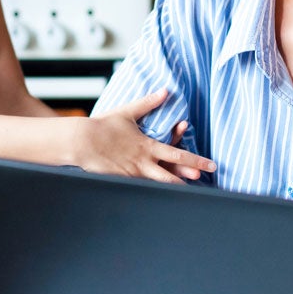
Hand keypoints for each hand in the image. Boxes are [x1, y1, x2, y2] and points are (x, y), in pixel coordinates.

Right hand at [74, 90, 215, 183]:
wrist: (81, 141)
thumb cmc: (104, 125)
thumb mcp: (128, 112)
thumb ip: (148, 103)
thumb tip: (165, 91)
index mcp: (148, 146)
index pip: (177, 153)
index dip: (196, 160)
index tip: (211, 164)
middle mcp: (143, 162)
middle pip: (171, 174)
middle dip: (188, 179)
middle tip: (205, 184)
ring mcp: (133, 174)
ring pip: (156, 185)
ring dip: (172, 190)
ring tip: (188, 197)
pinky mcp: (122, 181)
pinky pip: (139, 189)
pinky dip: (150, 194)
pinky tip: (160, 202)